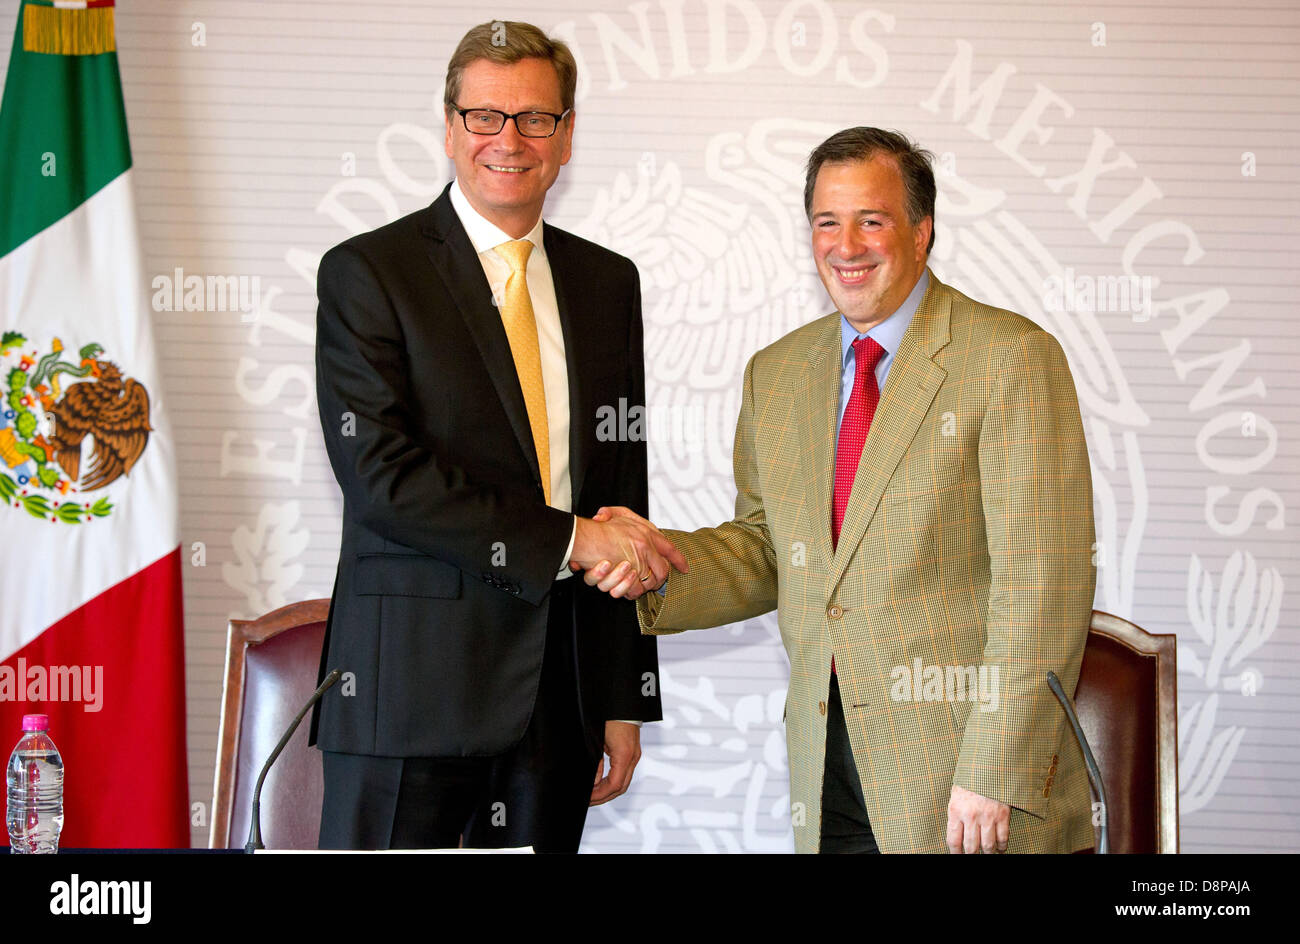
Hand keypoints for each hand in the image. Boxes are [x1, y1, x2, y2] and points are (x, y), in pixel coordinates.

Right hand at [571, 506, 686, 599]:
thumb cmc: (596, 528)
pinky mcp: (630, 572)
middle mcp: (646, 545)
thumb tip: (616, 522)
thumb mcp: (614, 514)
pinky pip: (637, 587)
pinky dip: (631, 590)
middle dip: (659, 580)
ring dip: (643, 586)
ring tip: (636, 587)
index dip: (678, 559)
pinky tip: (625, 588)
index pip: (669, 548)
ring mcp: (639, 559)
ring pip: (650, 581)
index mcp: (646, 532)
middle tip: (654, 584)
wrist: (584, 537)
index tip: (685, 568)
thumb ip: (618, 514)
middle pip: (663, 570)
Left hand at [590, 721, 640, 805]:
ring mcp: (634, 755)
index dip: (600, 795)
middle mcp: (633, 757)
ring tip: (593, 794)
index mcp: (624, 755)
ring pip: (624, 782)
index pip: (614, 786)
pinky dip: (613, 782)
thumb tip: (594, 782)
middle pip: (621, 788)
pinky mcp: (632, 752)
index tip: (588, 798)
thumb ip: (596, 763)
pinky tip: (601, 783)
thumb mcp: (597, 740)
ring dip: (609, 791)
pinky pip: (624, 773)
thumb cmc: (609, 716)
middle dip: (604, 797)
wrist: (622, 702)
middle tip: (588, 801)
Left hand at [946, 784, 1009, 852]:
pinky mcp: (1002, 815)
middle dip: (971, 855)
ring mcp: (988, 816)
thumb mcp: (955, 794)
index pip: (953, 840)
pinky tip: (1000, 849)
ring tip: (987, 854)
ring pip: (988, 846)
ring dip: (987, 853)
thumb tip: (956, 833)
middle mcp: (971, 816)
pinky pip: (1003, 838)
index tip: (957, 855)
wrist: (988, 765)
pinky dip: (1002, 847)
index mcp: (956, 810)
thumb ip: (956, 813)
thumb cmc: (970, 780)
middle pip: (971, 847)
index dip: (955, 853)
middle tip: (972, 856)